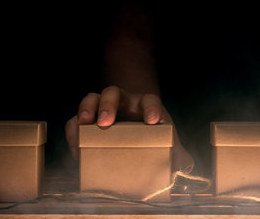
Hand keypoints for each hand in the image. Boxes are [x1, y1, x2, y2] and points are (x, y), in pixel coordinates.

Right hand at [65, 85, 193, 172]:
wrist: (134, 129)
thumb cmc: (151, 133)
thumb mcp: (165, 140)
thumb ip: (177, 153)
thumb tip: (185, 165)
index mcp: (146, 105)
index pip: (150, 100)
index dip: (152, 109)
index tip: (153, 121)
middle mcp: (124, 101)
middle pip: (114, 93)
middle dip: (109, 105)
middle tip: (106, 122)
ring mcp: (103, 107)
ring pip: (93, 98)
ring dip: (87, 109)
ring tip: (85, 123)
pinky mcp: (87, 120)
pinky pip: (76, 120)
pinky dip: (74, 131)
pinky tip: (76, 147)